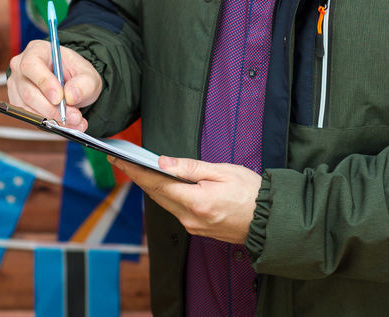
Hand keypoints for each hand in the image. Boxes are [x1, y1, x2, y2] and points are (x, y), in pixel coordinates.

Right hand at [7, 41, 102, 131]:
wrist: (73, 84)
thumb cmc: (76, 74)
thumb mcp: (88, 75)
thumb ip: (83, 84)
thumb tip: (70, 95)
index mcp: (36, 51)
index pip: (31, 65)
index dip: (44, 82)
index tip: (59, 98)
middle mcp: (20, 68)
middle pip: (29, 92)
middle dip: (53, 108)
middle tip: (74, 116)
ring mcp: (17, 87)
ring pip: (28, 108)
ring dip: (53, 119)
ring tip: (75, 121)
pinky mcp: (18, 104)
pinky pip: (30, 118)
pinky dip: (49, 124)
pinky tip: (66, 124)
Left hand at [110, 156, 260, 244]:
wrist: (269, 221)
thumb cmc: (251, 193)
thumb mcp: (223, 171)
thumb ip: (190, 167)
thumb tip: (163, 162)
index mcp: (196, 201)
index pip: (157, 183)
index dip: (135, 170)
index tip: (119, 159)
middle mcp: (190, 218)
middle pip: (156, 195)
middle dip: (137, 176)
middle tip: (121, 160)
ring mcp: (193, 226)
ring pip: (164, 203)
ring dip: (150, 186)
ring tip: (136, 169)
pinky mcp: (198, 229)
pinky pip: (175, 210)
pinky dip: (165, 196)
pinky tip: (161, 184)